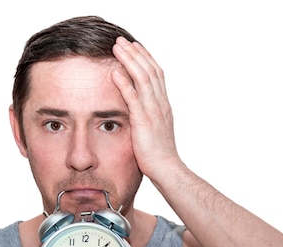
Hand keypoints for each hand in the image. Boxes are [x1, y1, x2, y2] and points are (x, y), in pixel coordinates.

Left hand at [111, 36, 180, 179]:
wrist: (167, 169)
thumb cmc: (159, 156)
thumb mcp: (155, 131)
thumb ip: (149, 117)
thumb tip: (140, 111)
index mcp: (163, 105)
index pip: (156, 74)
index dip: (145, 59)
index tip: (135, 47)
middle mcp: (160, 104)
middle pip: (150, 71)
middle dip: (136, 53)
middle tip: (122, 40)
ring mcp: (154, 111)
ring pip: (143, 78)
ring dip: (129, 61)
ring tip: (117, 48)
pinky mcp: (144, 121)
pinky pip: (134, 98)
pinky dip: (124, 83)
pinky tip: (115, 72)